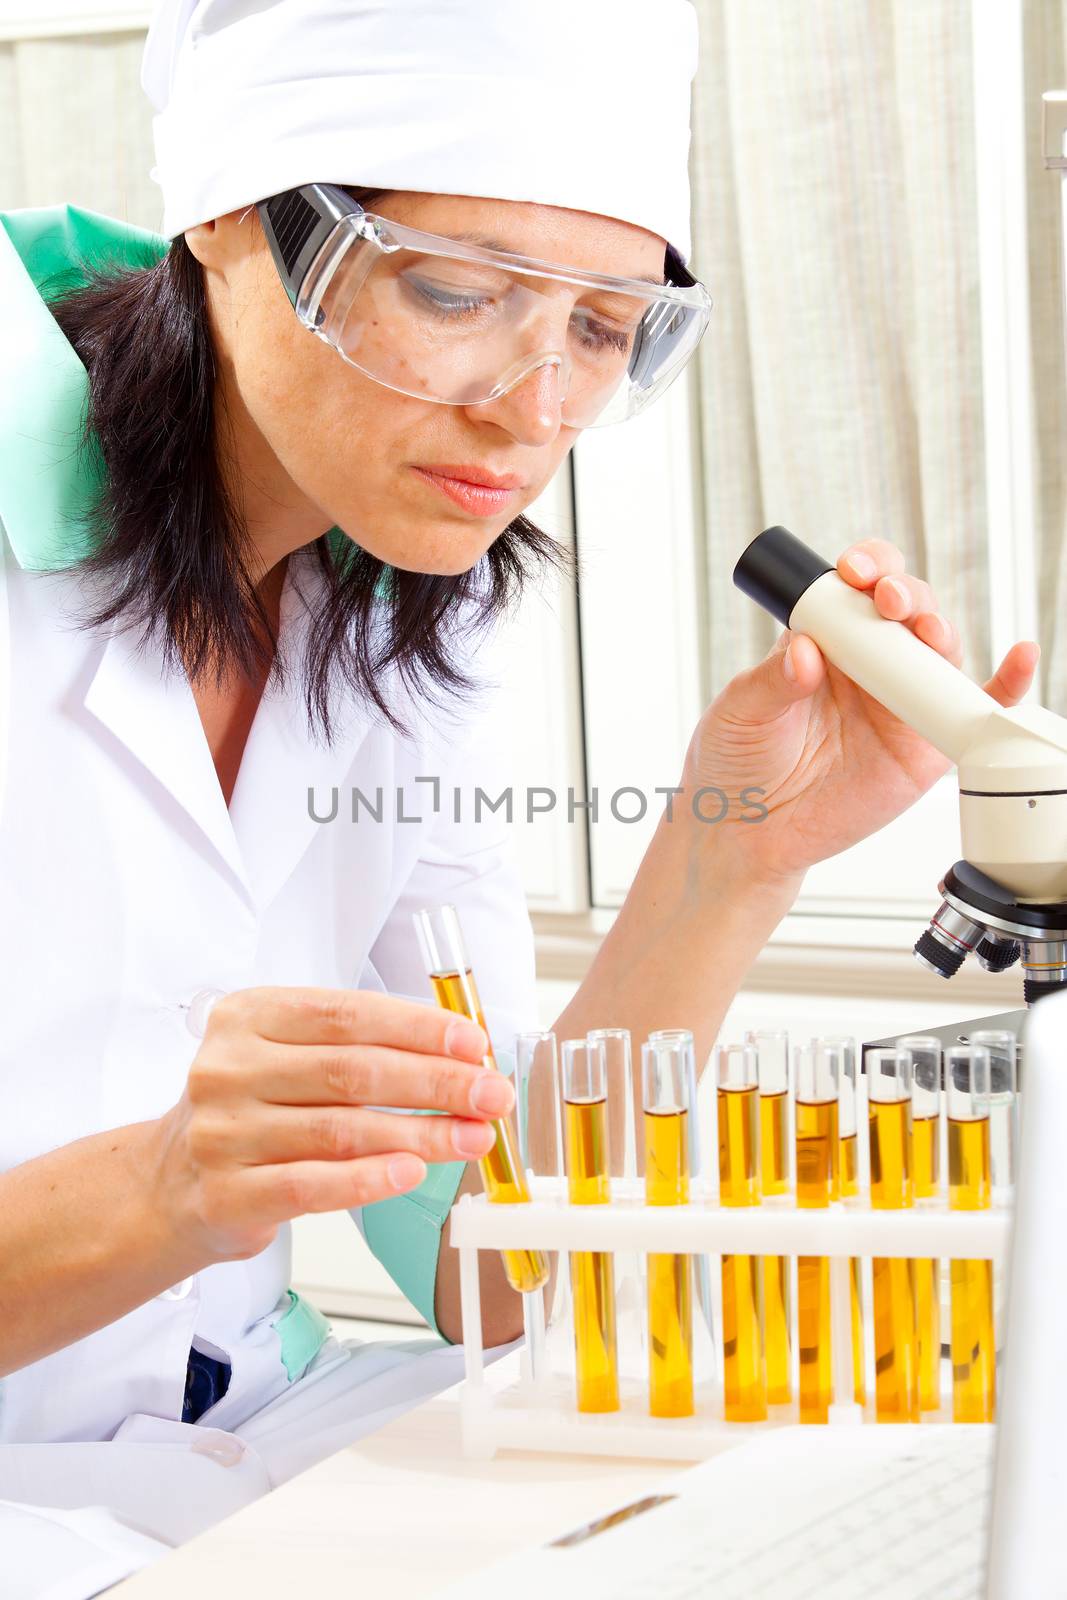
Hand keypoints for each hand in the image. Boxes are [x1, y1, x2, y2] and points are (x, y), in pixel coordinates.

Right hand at [150, 987, 510, 1263]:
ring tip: (472, 1138)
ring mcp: (224, 1132)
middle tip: (491, 1095)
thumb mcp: (290, 1057)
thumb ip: (361, 1049)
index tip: (475, 1046)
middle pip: (352, 1071)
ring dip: (420, 1135)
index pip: (347, 1014)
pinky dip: (368, 1179)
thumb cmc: (255, 1108)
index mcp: (250, 1016)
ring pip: (341, 1130)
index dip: (418, 1028)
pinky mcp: (227, 1193)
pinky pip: (312, 1185)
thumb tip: (461, 1060)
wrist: (170, 1184)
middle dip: (435, 1083)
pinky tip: (412, 1174)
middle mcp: (230, 1068)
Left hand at [682, 538, 1039, 886]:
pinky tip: (1019, 659)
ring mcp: (899, 703)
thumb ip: (771, 680)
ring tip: (926, 630)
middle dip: (904, 593)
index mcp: (824, 641)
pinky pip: (972, 711)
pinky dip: (1006, 686)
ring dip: (939, 630)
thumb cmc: (735, 763)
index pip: (854, 589)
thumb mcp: (740, 711)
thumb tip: (806, 651)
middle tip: (887, 600)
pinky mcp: (924, 746)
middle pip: (905, 610)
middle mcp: (868, 665)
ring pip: (937, 652)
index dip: (864, 569)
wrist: (747, 834)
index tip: (853, 571)